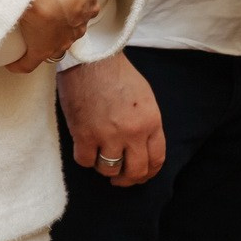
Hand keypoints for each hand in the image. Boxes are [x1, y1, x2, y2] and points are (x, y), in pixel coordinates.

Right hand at [9, 0, 107, 72]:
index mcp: (90, 7)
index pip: (86, 8)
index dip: (76, 3)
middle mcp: (78, 26)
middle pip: (73, 26)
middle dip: (63, 21)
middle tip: (46, 10)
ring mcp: (60, 41)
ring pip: (55, 43)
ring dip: (46, 38)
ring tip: (31, 31)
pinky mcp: (40, 51)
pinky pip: (30, 63)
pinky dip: (22, 63)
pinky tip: (14, 62)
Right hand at [58, 52, 166, 187]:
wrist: (93, 61)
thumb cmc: (119, 76)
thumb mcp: (145, 99)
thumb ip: (146, 126)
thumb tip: (141, 150)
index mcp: (151, 122)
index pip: (157, 159)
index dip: (149, 172)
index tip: (141, 175)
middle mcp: (133, 132)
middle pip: (135, 171)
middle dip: (129, 179)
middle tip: (121, 179)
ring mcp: (108, 136)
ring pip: (110, 170)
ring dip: (106, 167)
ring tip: (103, 156)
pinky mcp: (84, 135)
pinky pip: (86, 162)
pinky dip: (86, 158)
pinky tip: (87, 148)